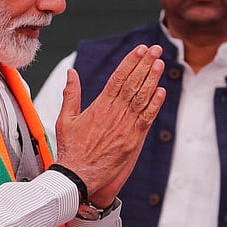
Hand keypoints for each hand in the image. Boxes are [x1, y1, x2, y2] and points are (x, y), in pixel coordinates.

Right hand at [55, 44, 165, 206]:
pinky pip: (147, 119)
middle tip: (155, 49)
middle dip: (145, 64)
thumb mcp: (65, 119)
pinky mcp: (133, 140)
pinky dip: (155, 105)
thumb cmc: (70, 149)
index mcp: (99, 106)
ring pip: (142, 98)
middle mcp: (114, 113)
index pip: (118, 77)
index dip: (131, 62)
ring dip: (152, 79)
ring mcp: (125, 127)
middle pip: (133, 83)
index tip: (140, 49)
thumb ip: (70, 94)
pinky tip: (161, 91)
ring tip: (160, 63)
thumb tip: (71, 72)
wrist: (77, 176)